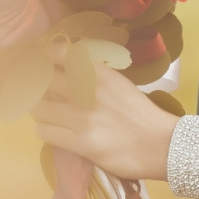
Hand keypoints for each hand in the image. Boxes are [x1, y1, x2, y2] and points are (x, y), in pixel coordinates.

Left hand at [29, 55, 178, 181]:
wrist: (161, 145)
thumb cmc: (142, 114)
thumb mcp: (119, 84)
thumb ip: (93, 76)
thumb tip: (63, 73)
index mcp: (100, 72)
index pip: (58, 53)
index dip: (46, 59)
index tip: (45, 65)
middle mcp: (87, 89)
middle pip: (42, 79)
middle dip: (38, 85)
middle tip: (42, 93)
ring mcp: (81, 117)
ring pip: (38, 108)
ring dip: (41, 111)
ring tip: (51, 115)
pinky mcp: (78, 142)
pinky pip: (44, 131)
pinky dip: (47, 130)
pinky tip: (58, 132)